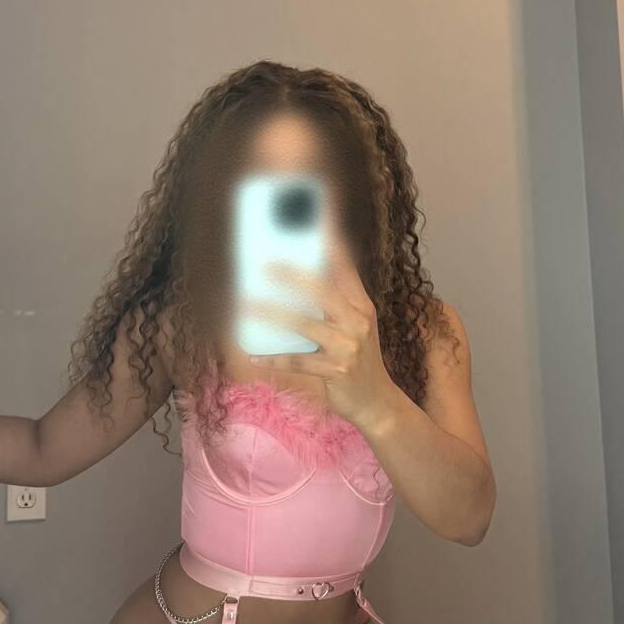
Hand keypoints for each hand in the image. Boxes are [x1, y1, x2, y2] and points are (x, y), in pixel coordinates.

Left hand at [245, 238, 400, 430]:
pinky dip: (274, 358)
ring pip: (304, 325)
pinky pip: (298, 361)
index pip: (345, 268)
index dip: (330, 245)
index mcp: (362, 305)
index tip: (315, 222)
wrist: (377, 401)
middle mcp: (358, 321)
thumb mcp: (355, 325)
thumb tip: (296, 279)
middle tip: (265, 264)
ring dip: (272, 314)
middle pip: (323, 291)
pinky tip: (253, 354)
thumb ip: (335, 302)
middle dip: (292, 276)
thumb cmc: (357, 356)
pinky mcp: (336, 372)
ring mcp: (348, 347)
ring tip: (246, 305)